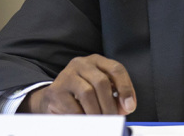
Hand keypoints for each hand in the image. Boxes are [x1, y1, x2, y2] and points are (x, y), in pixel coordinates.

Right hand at [18, 54, 136, 114]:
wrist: (54, 98)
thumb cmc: (82, 94)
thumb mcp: (101, 91)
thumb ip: (115, 96)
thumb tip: (126, 107)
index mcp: (96, 61)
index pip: (116, 69)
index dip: (125, 88)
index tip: (130, 106)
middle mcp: (82, 63)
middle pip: (101, 82)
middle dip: (110, 105)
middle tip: (113, 119)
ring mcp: (67, 75)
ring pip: (87, 93)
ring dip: (97, 113)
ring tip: (100, 123)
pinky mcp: (56, 90)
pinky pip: (73, 106)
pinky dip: (83, 117)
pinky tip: (86, 121)